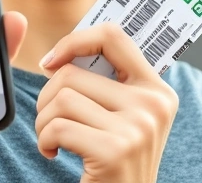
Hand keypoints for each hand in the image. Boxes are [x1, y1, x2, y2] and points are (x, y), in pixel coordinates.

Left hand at [35, 23, 178, 182]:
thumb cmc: (116, 165)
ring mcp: (137, 127)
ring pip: (62, 97)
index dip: (76, 40)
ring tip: (54, 139)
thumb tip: (62, 54)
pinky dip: (44, 141)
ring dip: (43, 121)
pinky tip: (54, 154)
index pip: (114, 36)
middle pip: (74, 73)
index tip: (52, 61)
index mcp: (158, 89)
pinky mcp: (114, 151)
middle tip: (53, 121)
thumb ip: (109, 85)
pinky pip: (57, 126)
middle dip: (47, 97)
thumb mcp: (127, 120)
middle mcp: (154, 104)